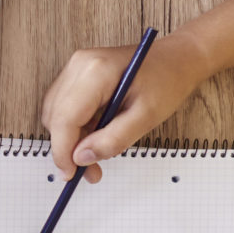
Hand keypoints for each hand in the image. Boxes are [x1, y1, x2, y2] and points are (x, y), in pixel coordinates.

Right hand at [40, 34, 213, 180]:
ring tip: (95, 155)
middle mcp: (79, 65)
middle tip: (90, 171)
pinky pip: (64, 106)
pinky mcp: (77, 73)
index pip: (64, 118)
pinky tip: (95, 135)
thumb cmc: (167, 81)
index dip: (63, 151)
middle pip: (56, 117)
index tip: (70, 174)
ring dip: (70, 139)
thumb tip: (82, 158)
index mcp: (96, 72)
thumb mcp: (147, 116)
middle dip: (68, 148)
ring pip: (56, 114)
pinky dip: (74, 127)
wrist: (177, 58)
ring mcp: (76, 67)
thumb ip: (113, 139)